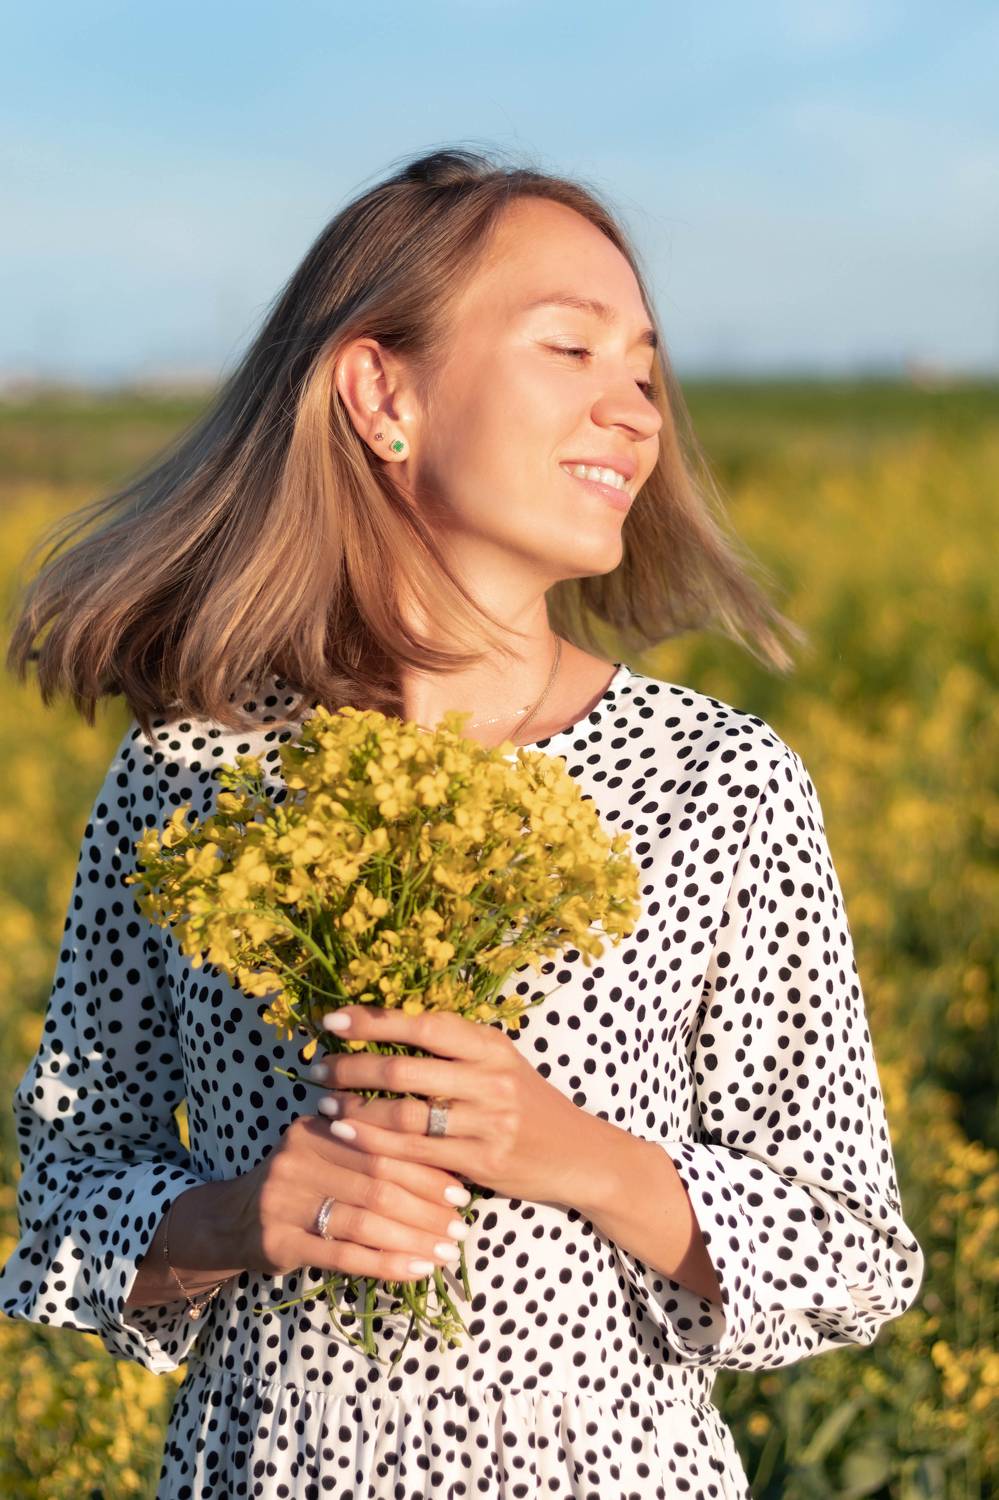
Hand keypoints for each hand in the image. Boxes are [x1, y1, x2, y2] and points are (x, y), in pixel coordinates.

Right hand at [221, 1113, 472, 1284]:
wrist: (229, 1219)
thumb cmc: (299, 1185)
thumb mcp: (325, 1154)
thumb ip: (370, 1153)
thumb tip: (445, 1170)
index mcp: (317, 1126)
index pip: (382, 1147)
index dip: (426, 1170)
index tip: (460, 1191)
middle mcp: (298, 1157)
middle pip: (378, 1183)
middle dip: (426, 1208)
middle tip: (461, 1227)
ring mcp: (285, 1200)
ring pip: (364, 1221)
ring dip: (413, 1239)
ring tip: (445, 1253)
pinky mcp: (279, 1242)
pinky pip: (343, 1255)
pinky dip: (385, 1264)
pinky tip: (416, 1270)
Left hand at [310, 1004, 591, 1206]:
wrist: (579, 1153)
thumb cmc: (528, 1103)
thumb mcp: (500, 1063)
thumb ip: (454, 1048)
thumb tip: (389, 1025)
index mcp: (490, 1045)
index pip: (424, 1024)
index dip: (375, 1021)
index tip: (332, 1020)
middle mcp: (490, 1078)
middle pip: (405, 1070)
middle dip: (352, 1068)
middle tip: (316, 1068)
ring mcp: (487, 1121)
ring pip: (406, 1115)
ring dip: (357, 1109)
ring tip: (326, 1103)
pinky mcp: (482, 1160)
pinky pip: (417, 1152)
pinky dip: (377, 1142)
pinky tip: (349, 1134)